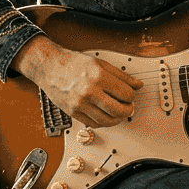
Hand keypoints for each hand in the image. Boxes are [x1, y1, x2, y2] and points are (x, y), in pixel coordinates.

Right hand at [12, 35, 142, 127]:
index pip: (126, 94)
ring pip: (107, 121)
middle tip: (129, 107)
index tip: (131, 95)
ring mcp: (80, 104)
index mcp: (99, 77)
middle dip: (128, 110)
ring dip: (117, 119)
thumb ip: (122, 76)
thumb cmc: (74, 63)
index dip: (132, 96)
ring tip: (119, 113)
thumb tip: (138, 85)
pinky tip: (106, 116)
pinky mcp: (73, 113)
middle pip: (118, 110)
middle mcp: (89, 92)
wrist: (50, 67)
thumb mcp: (101, 63)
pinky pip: (94, 124)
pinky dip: (103, 123)